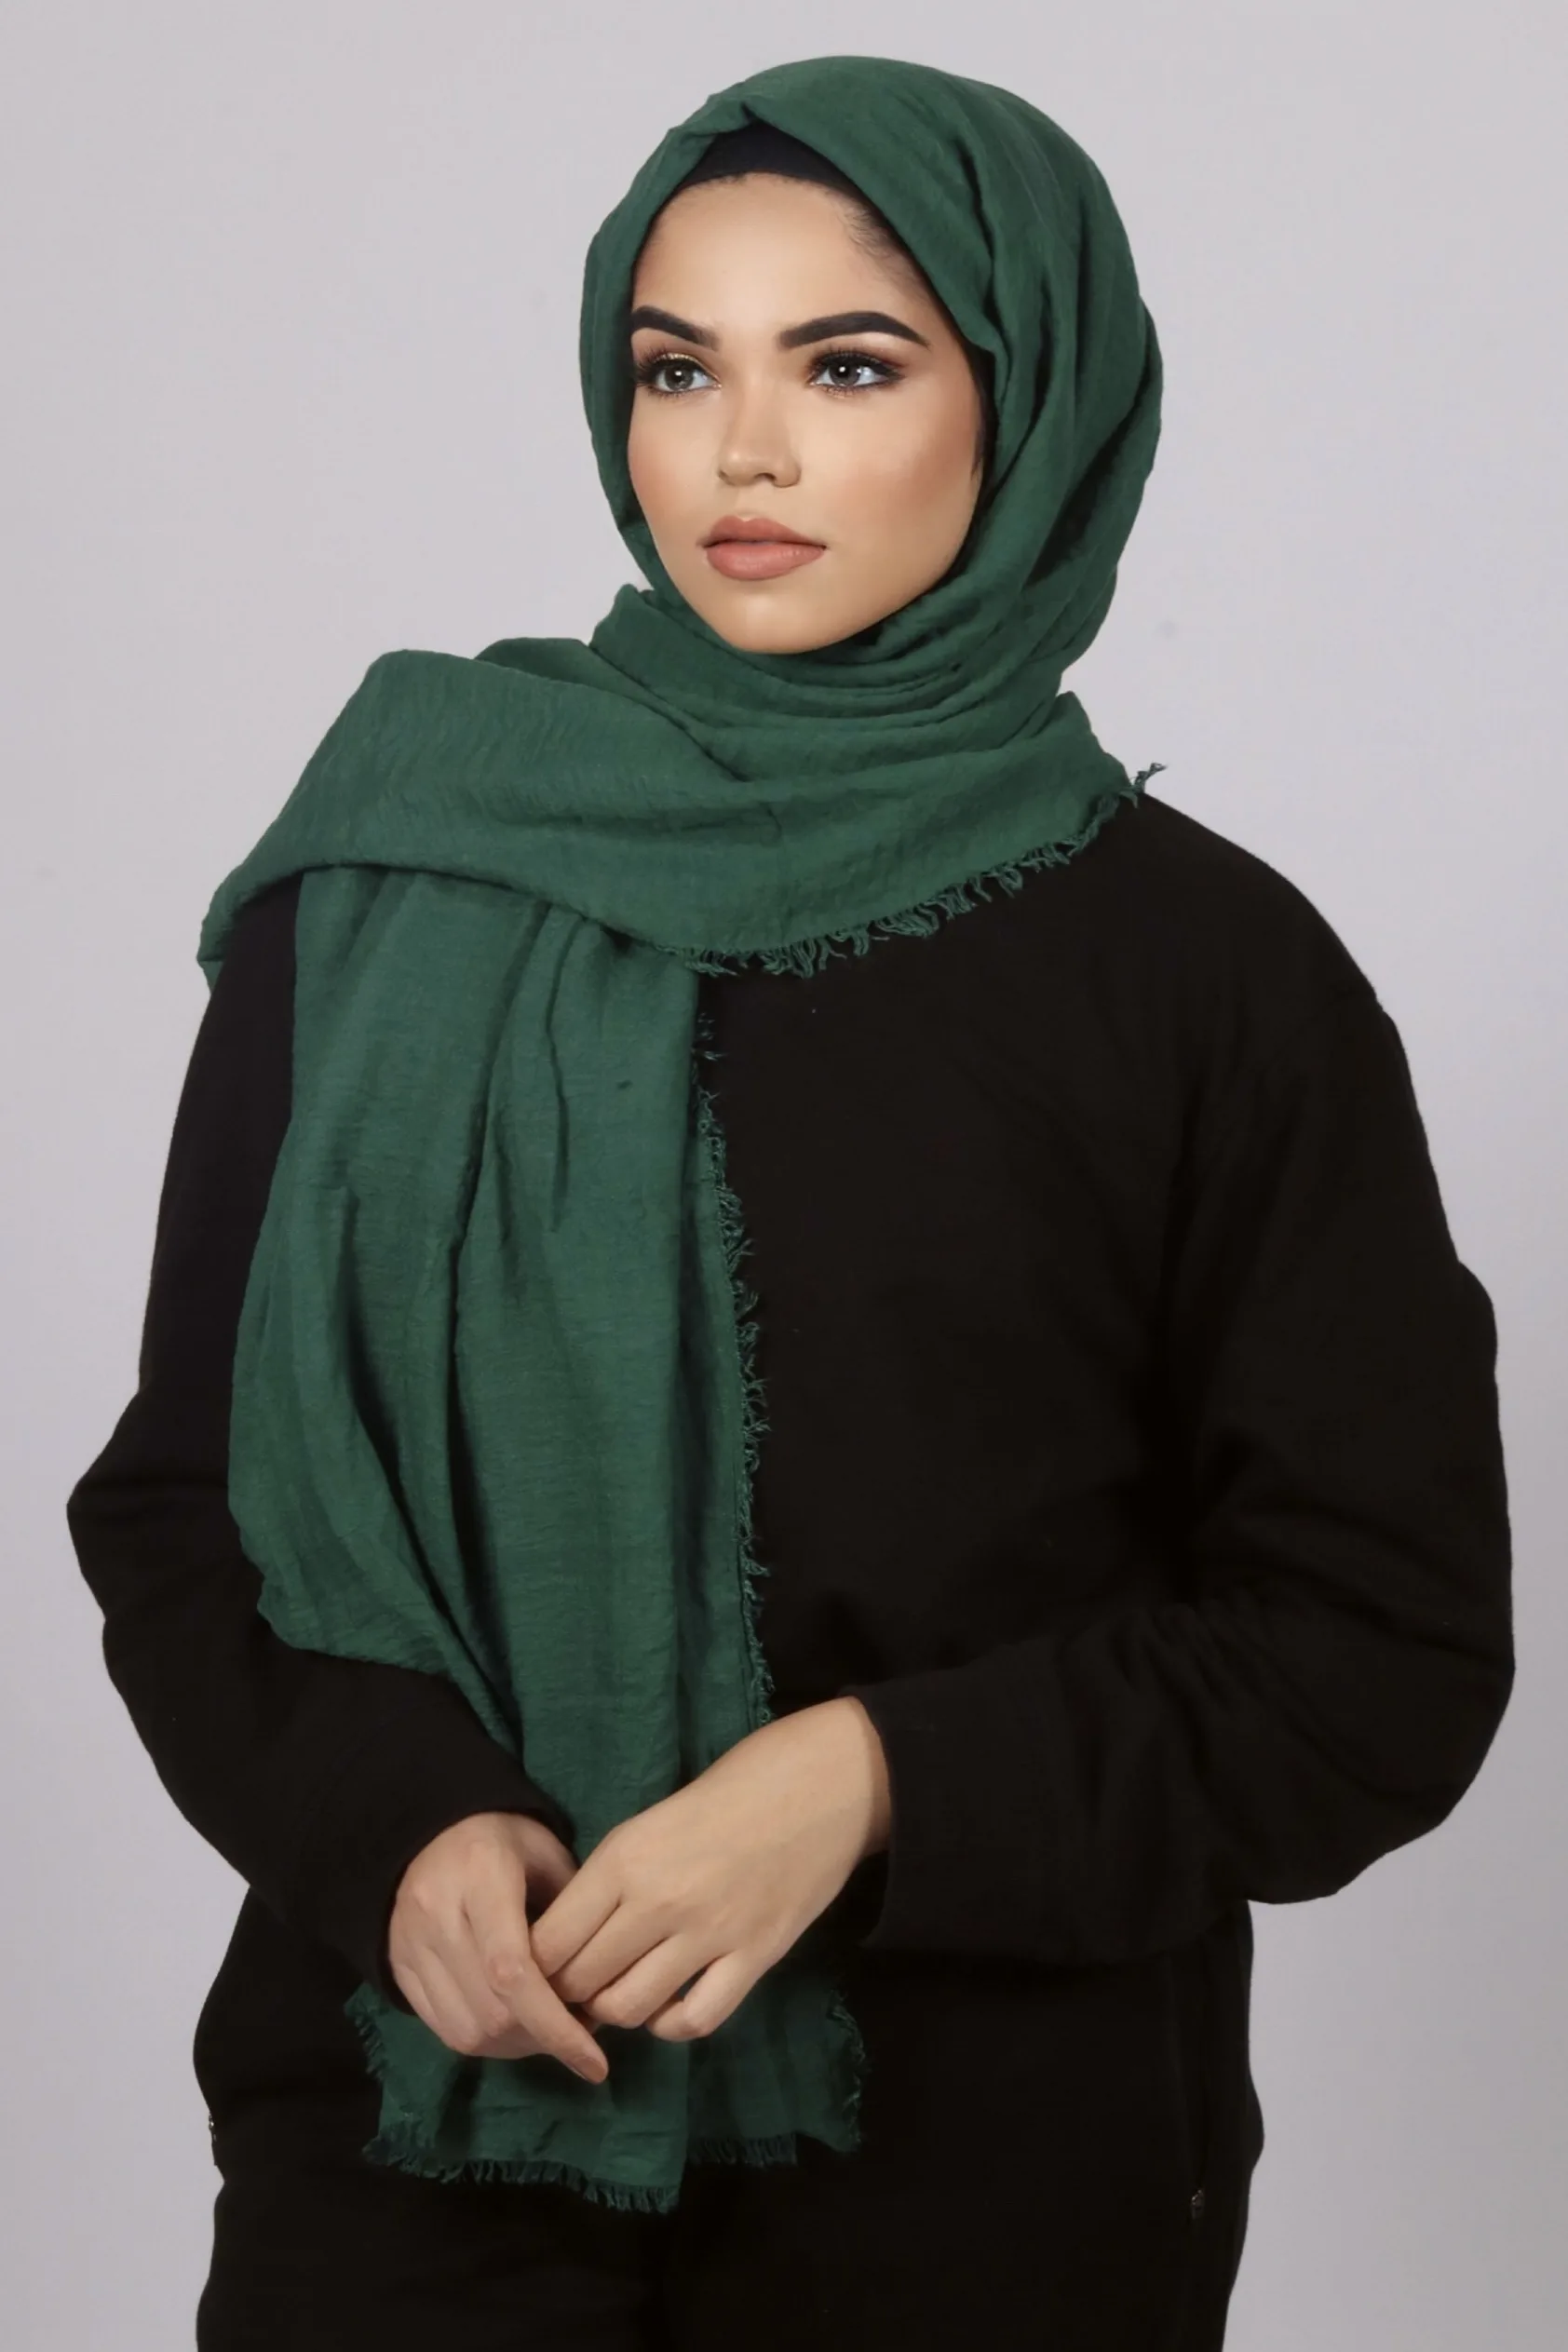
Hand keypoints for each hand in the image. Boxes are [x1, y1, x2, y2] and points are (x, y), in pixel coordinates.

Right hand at [387, 1811, 608, 2083]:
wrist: (425, 1830)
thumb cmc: (501, 1839)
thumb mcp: (548, 1853)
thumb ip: (574, 1910)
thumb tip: (600, 1980)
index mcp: (480, 1877)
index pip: (512, 1971)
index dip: (555, 2024)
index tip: (595, 2060)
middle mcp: (437, 1916)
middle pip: (492, 2012)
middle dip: (543, 2038)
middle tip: (583, 2033)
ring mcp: (411, 1948)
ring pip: (467, 2031)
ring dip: (516, 2047)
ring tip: (550, 2032)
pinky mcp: (399, 1971)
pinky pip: (444, 2030)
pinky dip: (487, 2041)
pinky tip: (516, 2028)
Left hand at [528, 1697, 890, 2046]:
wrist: (821, 1780)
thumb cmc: (731, 1788)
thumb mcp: (651, 1819)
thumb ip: (611, 1877)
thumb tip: (572, 1937)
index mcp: (625, 1858)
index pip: (550, 1941)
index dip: (533, 1966)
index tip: (538, 1968)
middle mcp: (659, 1901)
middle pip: (582, 1980)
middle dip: (567, 1993)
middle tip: (574, 1989)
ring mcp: (710, 1933)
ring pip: (629, 2008)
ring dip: (615, 2010)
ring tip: (618, 1994)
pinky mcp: (755, 1957)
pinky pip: (695, 2020)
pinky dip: (671, 2025)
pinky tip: (668, 2007)